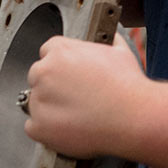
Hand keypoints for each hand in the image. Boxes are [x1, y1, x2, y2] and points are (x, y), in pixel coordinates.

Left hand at [23, 36, 149, 158]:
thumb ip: (105, 41)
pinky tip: (67, 129)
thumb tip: (107, 37)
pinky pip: (33, 127)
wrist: (134, 118)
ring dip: (50, 109)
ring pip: (35, 103)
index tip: (69, 77)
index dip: (60, 66)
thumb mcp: (119, 51)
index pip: (47, 53)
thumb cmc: (128, 87)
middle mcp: (44, 72)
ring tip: (76, 115)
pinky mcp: (39, 127)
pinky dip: (46, 131)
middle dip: (52, 86)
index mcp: (59, 51)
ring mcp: (39, 101)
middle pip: (38, 77)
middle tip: (74, 97)